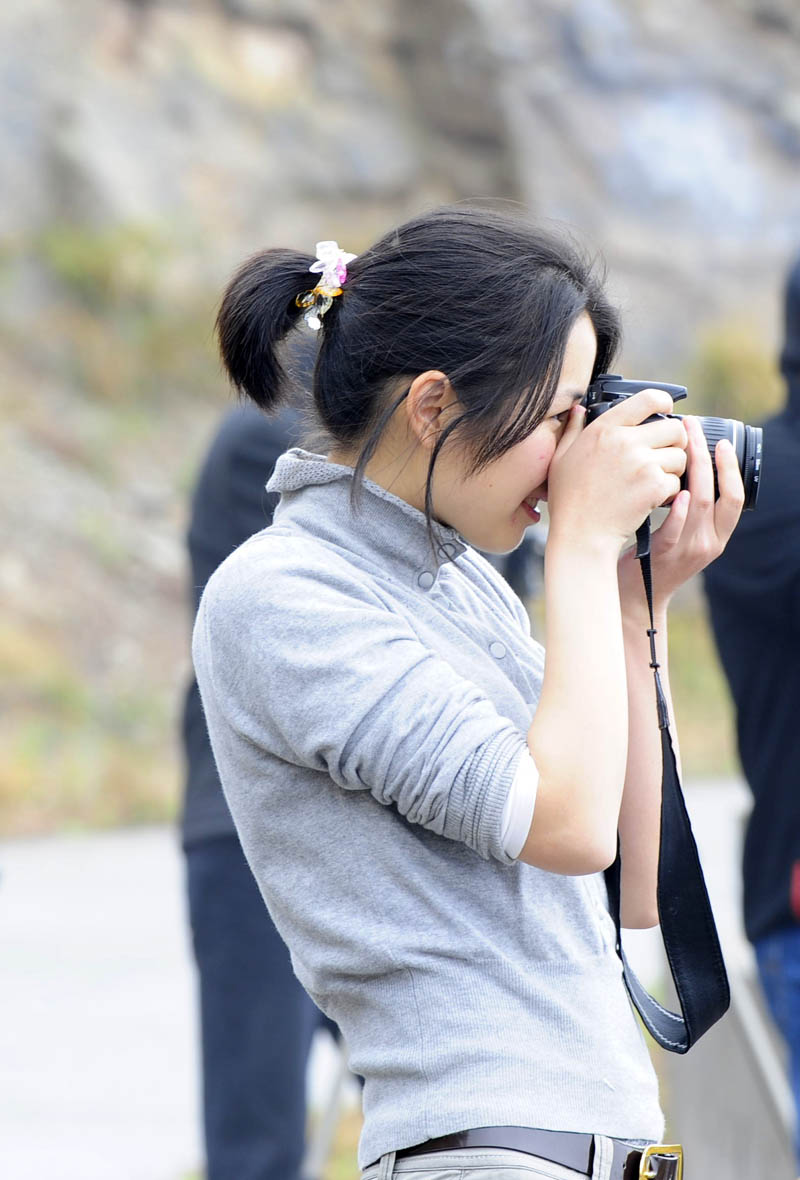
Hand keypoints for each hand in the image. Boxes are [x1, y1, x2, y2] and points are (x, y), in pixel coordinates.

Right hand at [547, 388, 688, 552]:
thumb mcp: (561, 458)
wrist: (580, 534)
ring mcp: (642, 462)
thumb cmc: (569, 499)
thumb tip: (579, 410)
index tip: (666, 411)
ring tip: (655, 480)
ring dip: (673, 469)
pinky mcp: (654, 485)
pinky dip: (668, 492)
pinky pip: (676, 481)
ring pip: (680, 456)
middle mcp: (625, 440)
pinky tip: (651, 498)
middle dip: (675, 442)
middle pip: (674, 428)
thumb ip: (573, 430)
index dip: (664, 403)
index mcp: (605, 428)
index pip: (649, 399)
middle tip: (664, 456)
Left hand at [617, 415, 744, 615]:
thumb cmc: (653, 559)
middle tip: (693, 429)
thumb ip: (691, 511)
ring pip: (700, 506)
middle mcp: (709, 543)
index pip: (736, 497)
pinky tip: (676, 492)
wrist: (635, 597)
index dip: (731, 469)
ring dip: (692, 471)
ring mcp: (688, 550)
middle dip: (709, 457)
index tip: (721, 441)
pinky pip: (675, 529)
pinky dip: (678, 510)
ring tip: (680, 445)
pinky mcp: (664, 554)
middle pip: (719, 495)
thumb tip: (688, 468)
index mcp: (717, 536)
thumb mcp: (683, 536)